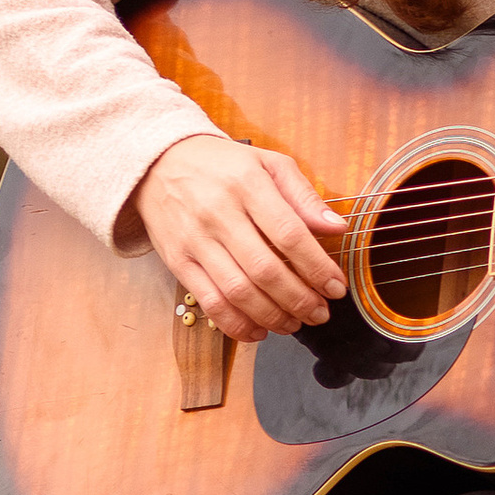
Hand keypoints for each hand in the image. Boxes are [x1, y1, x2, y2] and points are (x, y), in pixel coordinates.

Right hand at [132, 133, 345, 339]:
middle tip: (319, 313)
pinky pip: (209, 302)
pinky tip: (258, 330)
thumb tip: (337, 227)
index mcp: (247, 184)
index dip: (317, 267)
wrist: (157, 164)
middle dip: (299, 300)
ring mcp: (195, 240)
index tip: (336, 287)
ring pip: (238, 291)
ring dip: (272, 316)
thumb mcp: (268, 163)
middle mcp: (219, 213)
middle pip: (265, 270)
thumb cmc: (221, 165)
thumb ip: (304, 195)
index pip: (289, 234)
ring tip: (294, 324)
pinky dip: (236, 324)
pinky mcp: (178, 261)